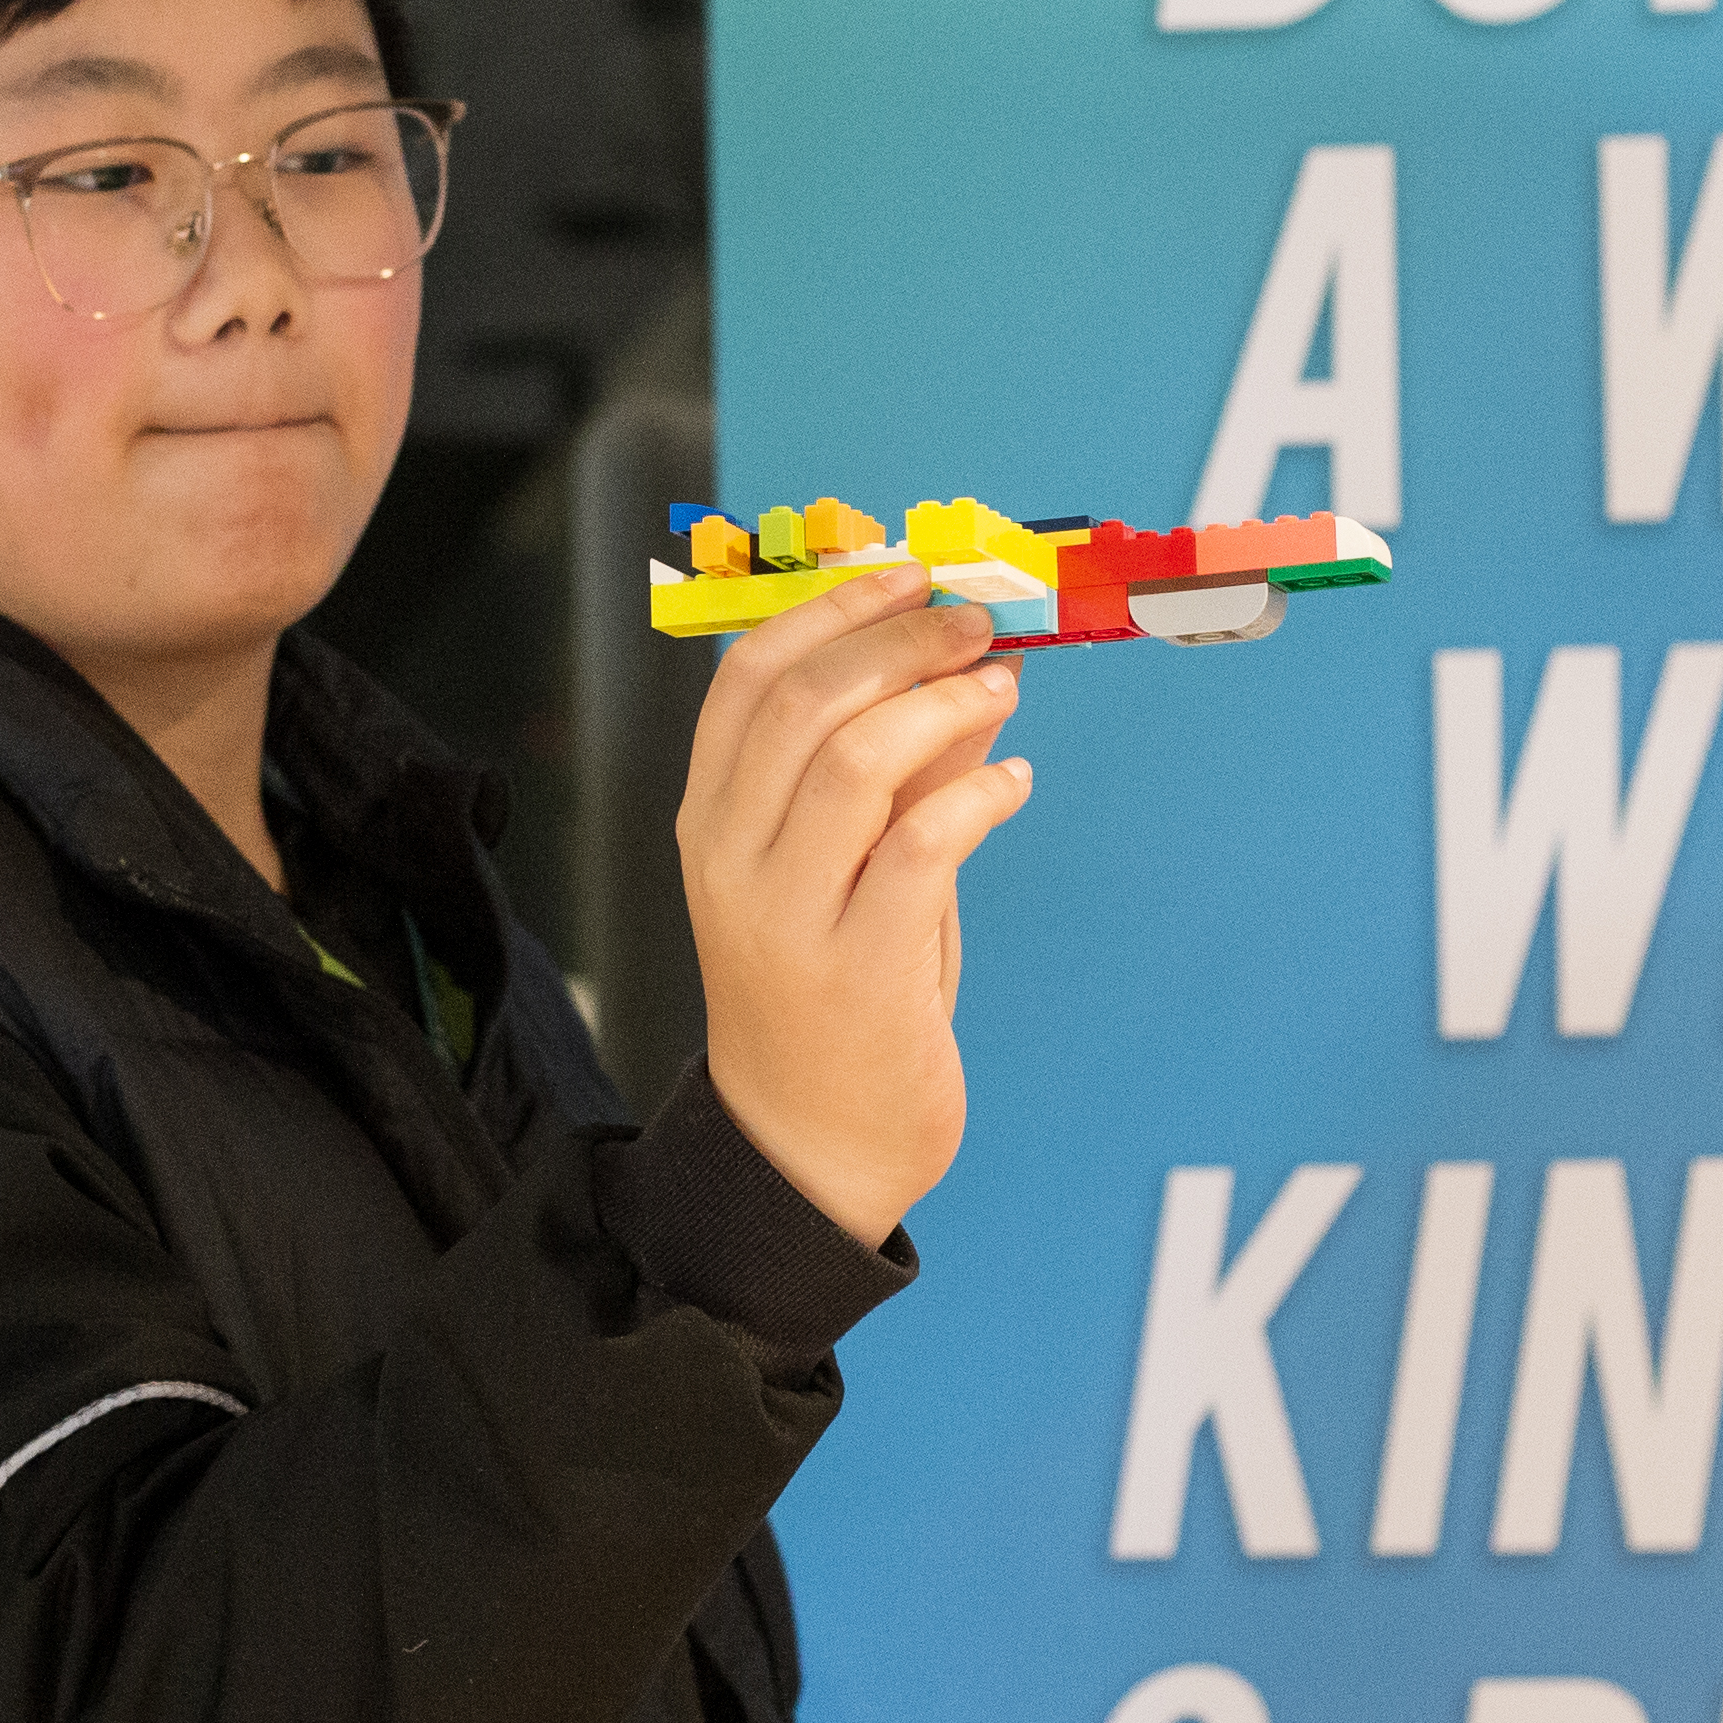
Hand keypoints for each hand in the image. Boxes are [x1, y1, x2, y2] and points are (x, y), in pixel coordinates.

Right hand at [676, 565, 1036, 1245]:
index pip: (746, 678)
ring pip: (851, 762)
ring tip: (1002, 687)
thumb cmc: (832, 991)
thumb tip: (974, 673)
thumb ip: (898, 774)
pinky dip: (978, 795)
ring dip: (941, 705)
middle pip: (802, 703)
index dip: (831, 609)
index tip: (909, 574)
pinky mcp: (856, 969)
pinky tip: (1012, 783)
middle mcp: (730, 860)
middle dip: (899, 642)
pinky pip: (921, 848)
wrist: (806, 1148)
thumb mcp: (848, 869)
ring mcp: (786, 917)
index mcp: (709, 821)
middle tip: (978, 622)